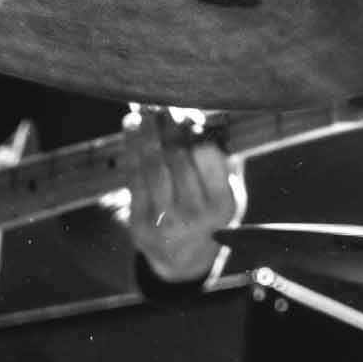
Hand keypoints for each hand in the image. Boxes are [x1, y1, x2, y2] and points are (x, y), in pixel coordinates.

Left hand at [122, 108, 241, 284]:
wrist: (184, 259)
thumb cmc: (211, 214)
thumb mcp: (231, 192)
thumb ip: (226, 158)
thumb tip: (211, 114)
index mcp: (224, 205)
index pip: (207, 155)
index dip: (194, 128)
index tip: (187, 110)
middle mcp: (195, 215)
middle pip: (177, 156)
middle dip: (168, 124)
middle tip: (163, 102)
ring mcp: (165, 221)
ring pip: (152, 163)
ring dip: (146, 131)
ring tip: (145, 109)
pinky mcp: (140, 223)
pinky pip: (133, 177)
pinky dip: (131, 147)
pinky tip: (132, 126)